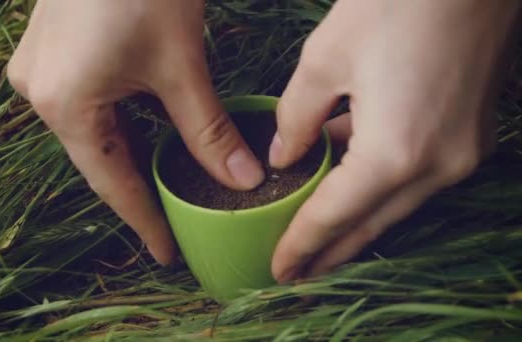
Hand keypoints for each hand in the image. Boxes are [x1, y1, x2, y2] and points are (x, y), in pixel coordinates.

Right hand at [7, 0, 264, 264]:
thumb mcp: (181, 68)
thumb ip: (209, 131)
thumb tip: (244, 179)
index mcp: (64, 104)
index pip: (112, 183)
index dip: (144, 221)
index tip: (166, 253)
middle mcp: (39, 93)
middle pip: (98, 160)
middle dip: (137, 189)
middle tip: (171, 222)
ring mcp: (39, 70)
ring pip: (92, 133)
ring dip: (128, 156)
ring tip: (163, 185)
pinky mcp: (50, 52)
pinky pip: (86, 106)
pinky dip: (118, 126)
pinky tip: (143, 135)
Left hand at [271, 0, 519, 281]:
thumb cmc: (398, 3)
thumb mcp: (326, 59)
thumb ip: (299, 118)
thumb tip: (286, 157)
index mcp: (395, 153)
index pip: (333, 216)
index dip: (301, 246)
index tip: (278, 272)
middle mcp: (437, 166)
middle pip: (369, 225)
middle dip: (329, 253)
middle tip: (297, 276)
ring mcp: (462, 153)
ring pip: (395, 207)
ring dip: (355, 224)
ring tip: (319, 242)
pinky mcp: (470, 136)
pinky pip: (415, 180)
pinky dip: (380, 191)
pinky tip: (351, 189)